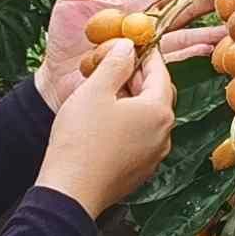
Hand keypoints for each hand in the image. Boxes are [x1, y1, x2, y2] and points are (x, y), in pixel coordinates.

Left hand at [35, 0, 219, 108]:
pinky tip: (212, 52)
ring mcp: (145, 53)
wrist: (55, 79)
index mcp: (130, 10)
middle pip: (180, 15)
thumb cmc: (62, 40)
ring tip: (229, 28)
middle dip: (204, 6)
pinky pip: (171, 66)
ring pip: (182, 39)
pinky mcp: (144, 74)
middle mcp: (142, 31)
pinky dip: (191, 57)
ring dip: (205, 33)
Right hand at [38, 36, 173, 217]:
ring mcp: (154, 156)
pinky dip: (127, 125)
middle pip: (157, 95)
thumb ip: (115, 63)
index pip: (160, 71)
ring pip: (148, 118)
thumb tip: (128, 46)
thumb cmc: (81, 140)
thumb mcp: (95, 90)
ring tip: (104, 95)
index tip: (133, 44)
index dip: (145, 54)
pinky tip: (103, 123)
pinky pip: (139, 139)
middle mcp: (164, 134)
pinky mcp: (141, 171)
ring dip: (131, 102)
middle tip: (113, 68)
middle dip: (137, 78)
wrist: (70, 192)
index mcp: (159, 111)